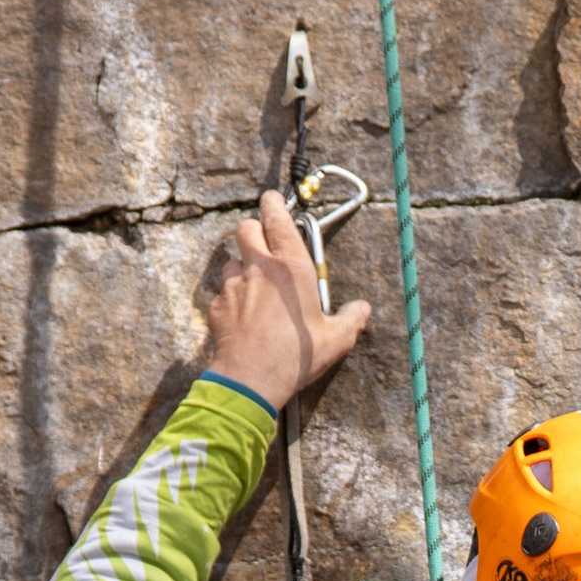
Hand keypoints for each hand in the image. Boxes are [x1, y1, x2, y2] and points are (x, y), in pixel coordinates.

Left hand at [202, 190, 371, 415]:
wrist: (251, 380)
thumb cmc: (296, 356)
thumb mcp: (335, 339)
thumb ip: (351, 319)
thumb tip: (363, 310)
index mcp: (291, 266)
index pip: (276, 217)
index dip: (273, 203)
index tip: (273, 200)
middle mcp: (259, 268)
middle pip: (245, 228)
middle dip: (254, 230)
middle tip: (265, 245)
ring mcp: (233, 286)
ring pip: (232, 260)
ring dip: (242, 267)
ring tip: (256, 288)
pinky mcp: (217, 306)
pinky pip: (222, 293)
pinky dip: (231, 299)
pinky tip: (242, 317)